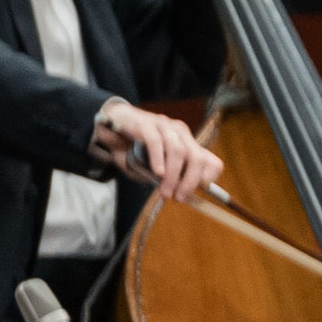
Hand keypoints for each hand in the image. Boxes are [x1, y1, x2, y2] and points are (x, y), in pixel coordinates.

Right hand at [96, 98, 221, 201]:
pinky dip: (158, 159)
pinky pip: (155, 142)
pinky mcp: (145, 123)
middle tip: (179, 198)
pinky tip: (157, 173)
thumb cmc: (135, 148)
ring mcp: (164, 125)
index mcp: (188, 143)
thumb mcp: (155, 166)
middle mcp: (180, 132)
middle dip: (190, 181)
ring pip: (177, 151)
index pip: (212, 162)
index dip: (206, 180)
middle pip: (197, 157)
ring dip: (173, 175)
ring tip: (165, 192)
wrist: (110, 123)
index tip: (192, 196)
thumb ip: (167, 177)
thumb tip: (180, 195)